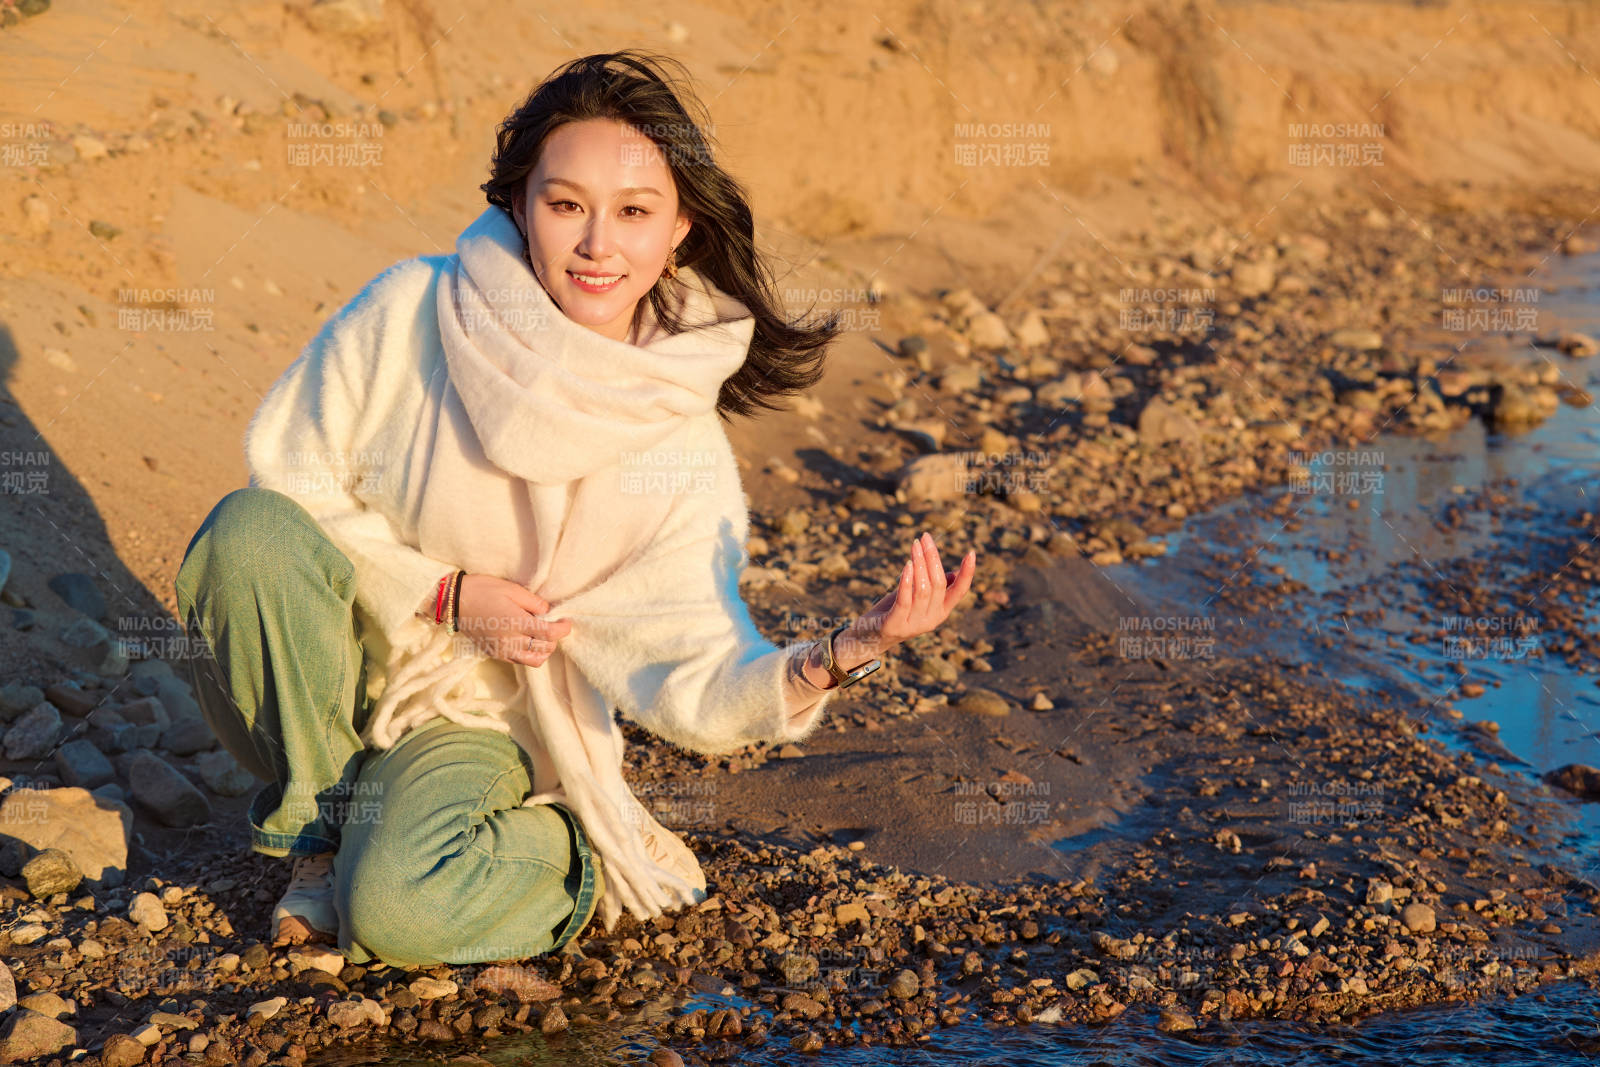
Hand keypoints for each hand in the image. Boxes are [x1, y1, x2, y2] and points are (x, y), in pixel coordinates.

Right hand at [454, 573, 572, 667]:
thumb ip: (533, 602)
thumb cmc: (483, 590)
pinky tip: (526, 640)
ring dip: (543, 650)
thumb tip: (547, 612)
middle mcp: (511, 641)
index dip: (563, 629)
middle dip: (554, 639)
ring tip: (541, 636)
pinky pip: (518, 661)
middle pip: (545, 649)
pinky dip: (528, 654)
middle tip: (553, 625)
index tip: (566, 622)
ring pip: (533, 661)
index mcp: (517, 623)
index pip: (550, 634)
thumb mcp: (512, 589)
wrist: (454, 602)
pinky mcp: (494, 654)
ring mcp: (502, 650)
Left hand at [843, 531, 975, 660]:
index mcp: (941, 611)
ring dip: (918, 563)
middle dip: (933, 557)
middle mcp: (932, 620)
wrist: (869, 637)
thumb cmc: (893, 611)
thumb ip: (933, 588)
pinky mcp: (895, 625)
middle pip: (938, 584)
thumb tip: (953, 574)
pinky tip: (906, 565)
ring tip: (914, 545)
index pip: (960, 591)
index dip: (967, 573)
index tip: (972, 553)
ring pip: (923, 589)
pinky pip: (904, 600)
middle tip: (925, 537)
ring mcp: (914, 625)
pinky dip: (906, 581)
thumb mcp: (915, 597)